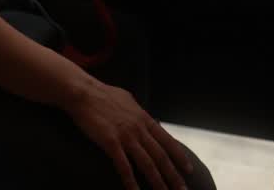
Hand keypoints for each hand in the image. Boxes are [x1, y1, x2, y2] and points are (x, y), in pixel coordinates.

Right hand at [65, 76, 193, 189]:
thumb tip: (149, 122)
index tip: (189, 169)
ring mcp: (126, 135)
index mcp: (144, 118)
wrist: (84, 92)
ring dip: (158, 182)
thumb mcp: (129, 101)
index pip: (167, 141)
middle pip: (160, 156)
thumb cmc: (104, 95)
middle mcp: (139, 128)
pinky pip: (124, 166)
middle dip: (173, 175)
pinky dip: (131, 182)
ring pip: (147, 163)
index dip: (179, 156)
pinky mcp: (111, 142)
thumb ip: (140, 114)